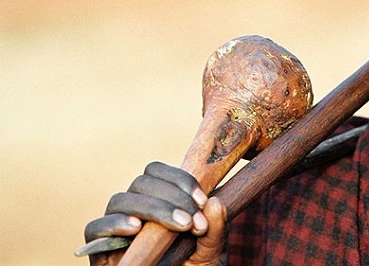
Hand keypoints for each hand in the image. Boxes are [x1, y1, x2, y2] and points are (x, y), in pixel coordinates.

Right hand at [83, 162, 225, 264]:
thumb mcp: (210, 254)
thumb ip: (215, 231)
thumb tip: (215, 202)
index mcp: (158, 202)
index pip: (158, 172)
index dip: (180, 179)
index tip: (202, 200)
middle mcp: (134, 211)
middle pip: (142, 182)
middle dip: (172, 196)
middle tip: (192, 221)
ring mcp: (115, 230)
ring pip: (121, 200)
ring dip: (153, 208)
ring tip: (179, 226)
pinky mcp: (98, 250)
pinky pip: (95, 227)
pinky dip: (115, 223)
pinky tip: (136, 229)